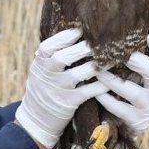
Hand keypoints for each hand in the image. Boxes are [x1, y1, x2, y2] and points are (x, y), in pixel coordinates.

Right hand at [14, 28, 105, 148]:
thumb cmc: (43, 87)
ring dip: (96, 65)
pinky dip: (101, 85)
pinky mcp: (69, 102)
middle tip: (101, 41)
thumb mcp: (41, 69)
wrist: (36, 119)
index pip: (48, 46)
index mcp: (40, 63)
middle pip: (63, 57)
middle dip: (83, 48)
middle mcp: (47, 75)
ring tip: (111, 57)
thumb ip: (52, 54)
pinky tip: (112, 78)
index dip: (65, 37)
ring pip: (78, 74)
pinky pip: (88, 91)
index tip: (80, 29)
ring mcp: (58, 89)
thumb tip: (73, 32)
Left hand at [95, 34, 148, 133]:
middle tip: (120, 55)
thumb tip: (117, 33)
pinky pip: (120, 108)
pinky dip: (106, 99)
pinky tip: (95, 92)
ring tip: (97, 72)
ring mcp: (147, 106)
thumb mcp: (137, 76)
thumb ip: (133, 61)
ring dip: (113, 81)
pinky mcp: (135, 120)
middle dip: (137, 63)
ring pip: (132, 92)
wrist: (131, 123)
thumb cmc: (131, 90)